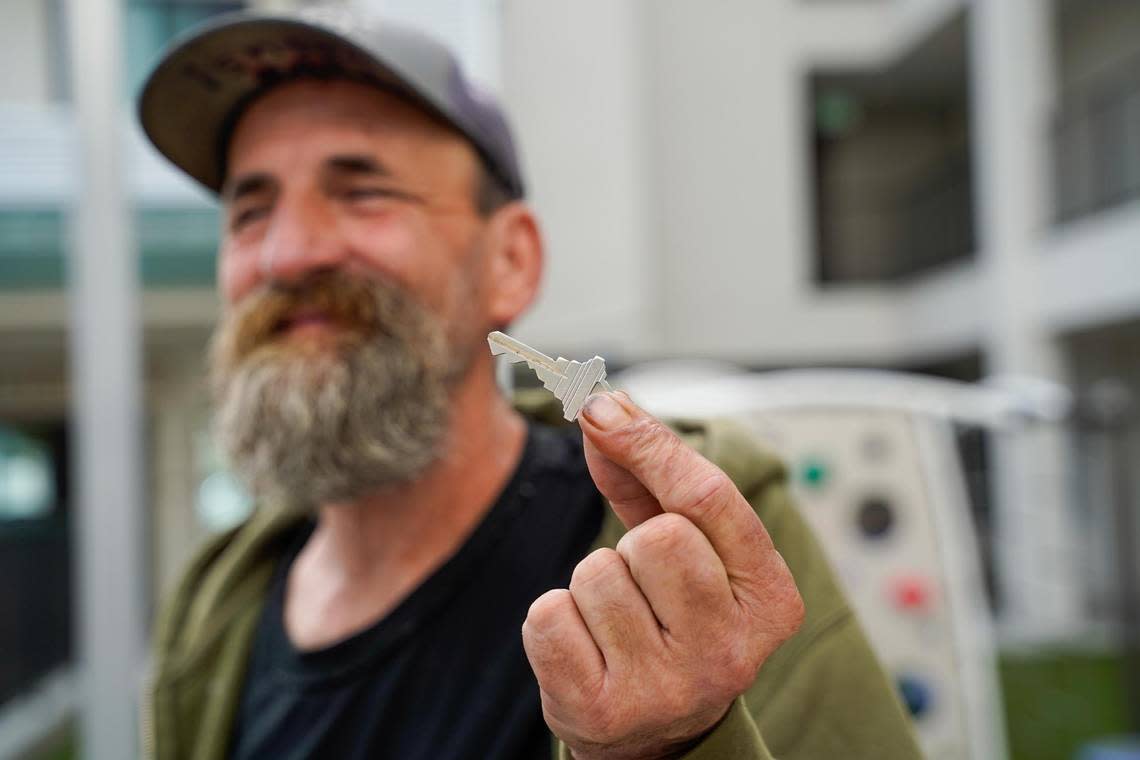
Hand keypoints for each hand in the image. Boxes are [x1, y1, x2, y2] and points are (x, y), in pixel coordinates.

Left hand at [522, 391, 804, 759]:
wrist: (653, 736)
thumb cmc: (672, 621)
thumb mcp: (688, 548)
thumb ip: (652, 475)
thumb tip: (605, 406)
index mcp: (770, 602)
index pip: (709, 498)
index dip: (648, 444)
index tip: (600, 408)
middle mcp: (730, 652)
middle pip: (656, 537)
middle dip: (631, 545)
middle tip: (642, 587)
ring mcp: (668, 689)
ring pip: (596, 573)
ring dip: (591, 587)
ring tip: (616, 625)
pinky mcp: (601, 711)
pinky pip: (548, 616)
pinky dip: (554, 622)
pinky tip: (586, 648)